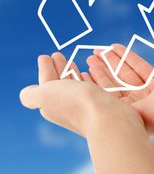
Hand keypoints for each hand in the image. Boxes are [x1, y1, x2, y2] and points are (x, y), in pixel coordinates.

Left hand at [20, 53, 143, 137]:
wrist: (107, 118)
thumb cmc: (75, 103)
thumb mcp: (44, 95)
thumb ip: (31, 95)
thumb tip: (26, 93)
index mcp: (53, 105)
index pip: (47, 83)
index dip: (45, 69)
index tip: (46, 56)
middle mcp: (68, 107)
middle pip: (61, 84)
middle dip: (59, 68)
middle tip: (58, 54)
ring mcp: (87, 106)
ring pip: (76, 85)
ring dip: (72, 72)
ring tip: (72, 61)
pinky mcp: (103, 103)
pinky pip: (92, 87)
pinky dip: (88, 78)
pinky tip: (89, 73)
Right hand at [87, 44, 153, 135]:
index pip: (138, 68)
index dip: (125, 57)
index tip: (112, 47)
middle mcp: (145, 96)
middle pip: (123, 76)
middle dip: (109, 63)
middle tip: (95, 52)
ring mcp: (133, 103)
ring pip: (114, 83)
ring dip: (102, 69)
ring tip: (90, 57)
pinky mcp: (122, 109)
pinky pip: (108, 92)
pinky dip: (99, 80)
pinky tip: (91, 69)